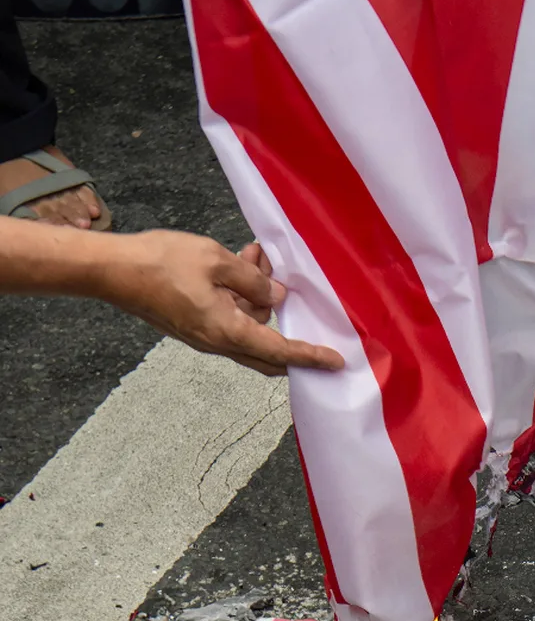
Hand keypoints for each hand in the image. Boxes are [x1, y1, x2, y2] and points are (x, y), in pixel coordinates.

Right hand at [103, 230, 344, 375]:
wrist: (111, 269)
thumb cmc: (161, 263)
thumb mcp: (217, 261)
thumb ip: (252, 280)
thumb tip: (276, 296)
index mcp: (227, 332)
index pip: (280, 352)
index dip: (310, 356)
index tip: (335, 363)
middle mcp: (218, 341)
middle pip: (268, 351)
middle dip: (292, 333)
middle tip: (306, 306)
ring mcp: (204, 334)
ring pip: (249, 325)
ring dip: (261, 296)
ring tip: (259, 257)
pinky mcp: (195, 323)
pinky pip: (231, 315)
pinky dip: (243, 293)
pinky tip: (243, 262)